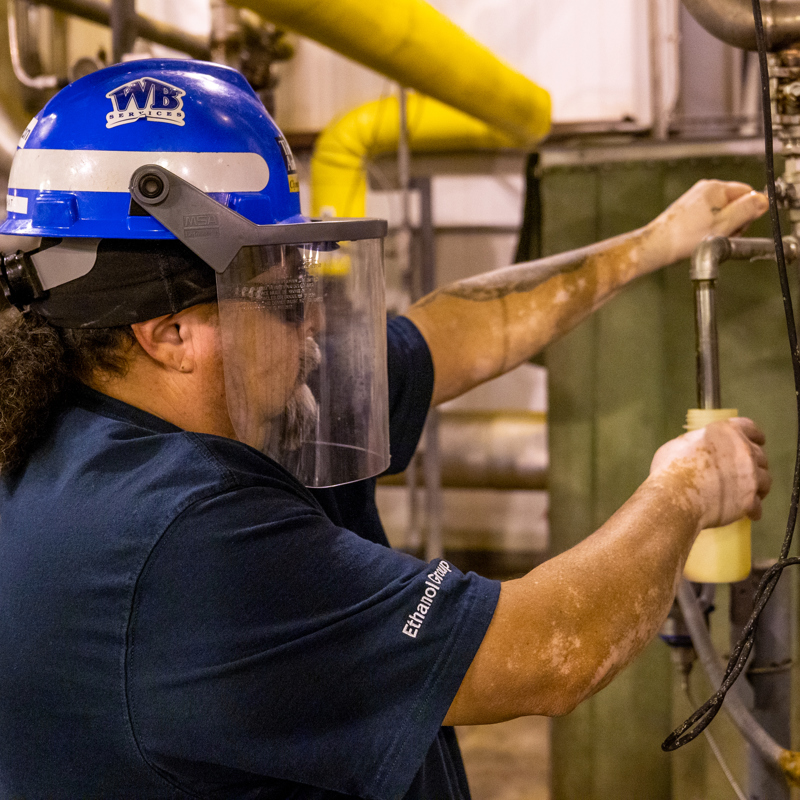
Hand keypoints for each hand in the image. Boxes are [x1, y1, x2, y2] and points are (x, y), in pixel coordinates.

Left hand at [645, 180, 768, 266]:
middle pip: (735, 204)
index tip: (739, 226)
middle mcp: (704, 190)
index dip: (748, 212)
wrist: (657, 246)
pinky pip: (708, 219)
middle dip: (734, 221)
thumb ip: (747, 210)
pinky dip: (708, 230)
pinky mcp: (688, 212)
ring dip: (721, 228)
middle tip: (722, 234)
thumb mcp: (724, 224)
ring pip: (722, 214)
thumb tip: (762, 201)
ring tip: (708, 238)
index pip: (748, 193)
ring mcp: (695, 200)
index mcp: (715, 188)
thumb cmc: (684, 237)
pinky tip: (700, 238)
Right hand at [649, 418, 770, 528]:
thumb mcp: (679, 444)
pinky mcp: (749, 499)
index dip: (752, 435)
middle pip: (759, 455)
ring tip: (745, 492)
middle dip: (753, 463)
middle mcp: (743, 451)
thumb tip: (696, 448)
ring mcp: (749, 476)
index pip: (749, 428)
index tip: (754, 440)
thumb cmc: (670, 470)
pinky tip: (747, 512)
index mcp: (725, 432)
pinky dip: (752, 509)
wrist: (674, 495)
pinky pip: (758, 505)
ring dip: (756, 485)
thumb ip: (696, 443)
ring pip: (765, 479)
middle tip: (743, 472)